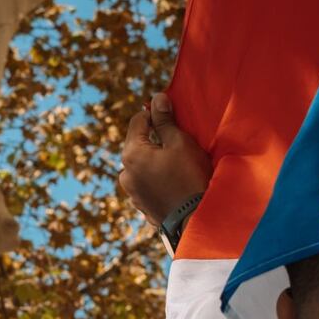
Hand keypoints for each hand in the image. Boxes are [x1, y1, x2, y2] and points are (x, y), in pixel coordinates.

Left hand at [118, 93, 212, 228]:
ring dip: (155, 159)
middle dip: (155, 139)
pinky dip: (157, 178)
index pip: (137, 121)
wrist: (194, 220)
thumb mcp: (179, 143)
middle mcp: (125, 174)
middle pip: (138, 144)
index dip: (154, 114)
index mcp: (131, 154)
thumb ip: (165, 120)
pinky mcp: (141, 206)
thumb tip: (157, 98)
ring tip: (177, 165)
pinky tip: (174, 181)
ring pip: (142, 165)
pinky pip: (147, 183)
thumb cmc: (188, 177)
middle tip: (178, 142)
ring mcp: (131, 193)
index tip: (170, 114)